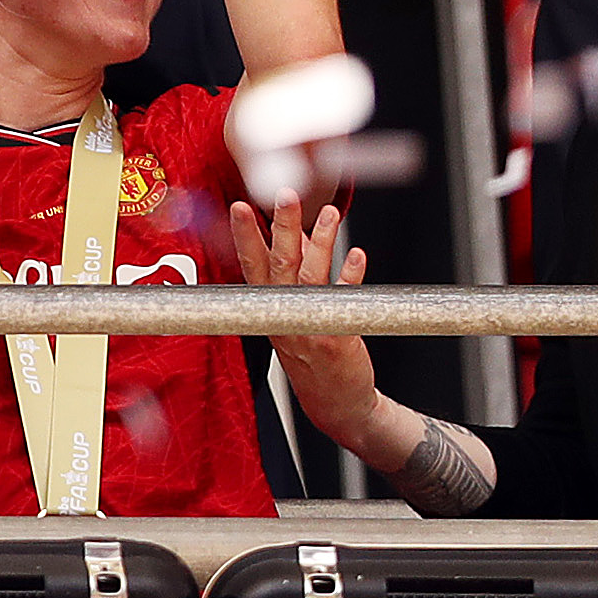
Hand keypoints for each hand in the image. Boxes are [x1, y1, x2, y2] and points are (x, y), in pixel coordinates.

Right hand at [227, 194, 384, 442]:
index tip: (240, 207)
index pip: (251, 265)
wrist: (335, 402)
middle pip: (280, 264)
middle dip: (281, 226)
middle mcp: (285, 315)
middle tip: (284, 194)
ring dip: (320, 242)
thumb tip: (295, 235)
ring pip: (311, 277)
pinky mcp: (337, 336)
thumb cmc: (309, 355)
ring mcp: (309, 326)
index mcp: (268, 308)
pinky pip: (343, 301)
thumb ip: (291, 274)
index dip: (244, 236)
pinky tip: (356, 254)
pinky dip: (350, 275)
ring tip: (329, 212)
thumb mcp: (289, 314)